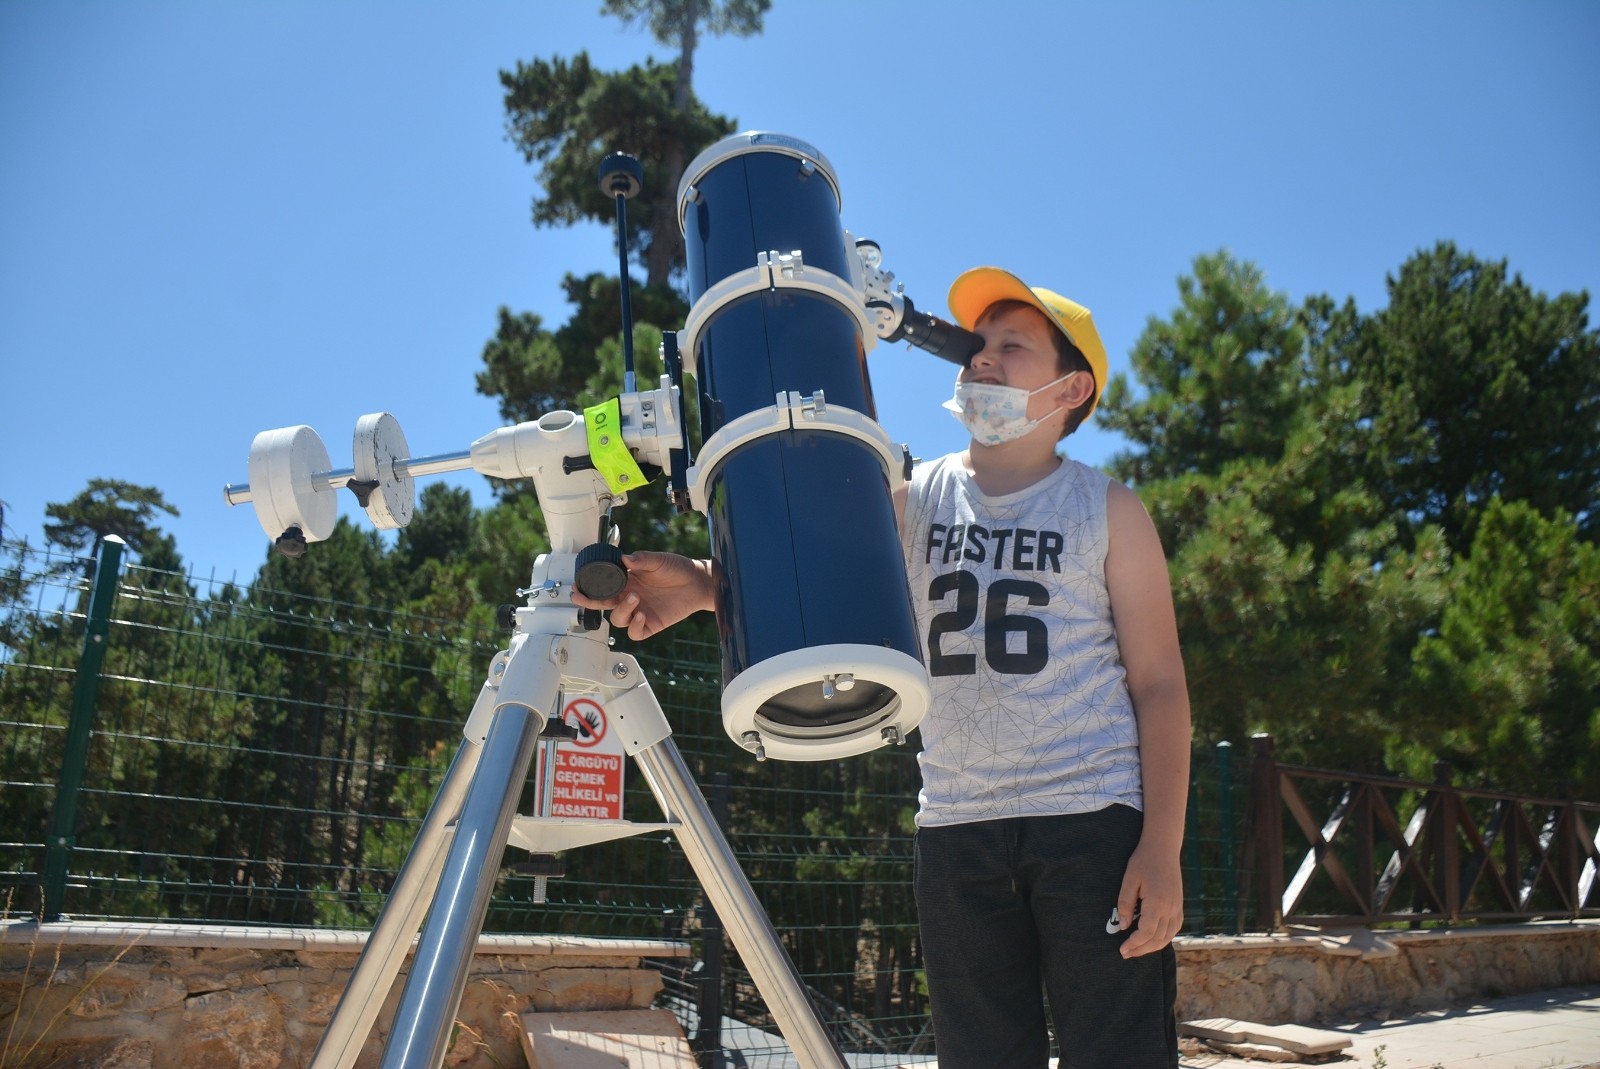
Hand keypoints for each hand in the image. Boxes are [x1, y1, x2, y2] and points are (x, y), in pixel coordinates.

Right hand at [570, 550, 714, 640]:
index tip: (578, 584)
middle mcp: (630, 597)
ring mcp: (639, 611)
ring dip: (621, 610)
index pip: (603, 586)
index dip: (589, 587)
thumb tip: (624, 557)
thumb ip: (641, 559)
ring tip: (635, 597)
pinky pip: (636, 632)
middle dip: (590, 602)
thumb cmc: (678, 569)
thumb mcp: (658, 560)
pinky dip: (635, 626)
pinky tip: (641, 614)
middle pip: (603, 604)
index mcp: (627, 581)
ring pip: (618, 619)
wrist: (698, 582)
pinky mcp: (651, 624)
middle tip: (582, 596)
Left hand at [1115, 839, 1183, 957]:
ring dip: (1152, 947)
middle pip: (1157, 939)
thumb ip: (1125, 904)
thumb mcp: (1129, 879)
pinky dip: (1164, 938)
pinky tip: (1153, 940)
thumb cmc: (1143, 861)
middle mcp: (1170, 909)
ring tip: (1137, 950)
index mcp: (1157, 903)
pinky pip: (1174, 928)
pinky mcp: (1179, 905)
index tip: (1122, 949)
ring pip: (1168, 936)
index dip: (1134, 944)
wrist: (1163, 848)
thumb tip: (1123, 927)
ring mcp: (1177, 908)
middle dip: (1141, 949)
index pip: (1146, 933)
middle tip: (1126, 954)